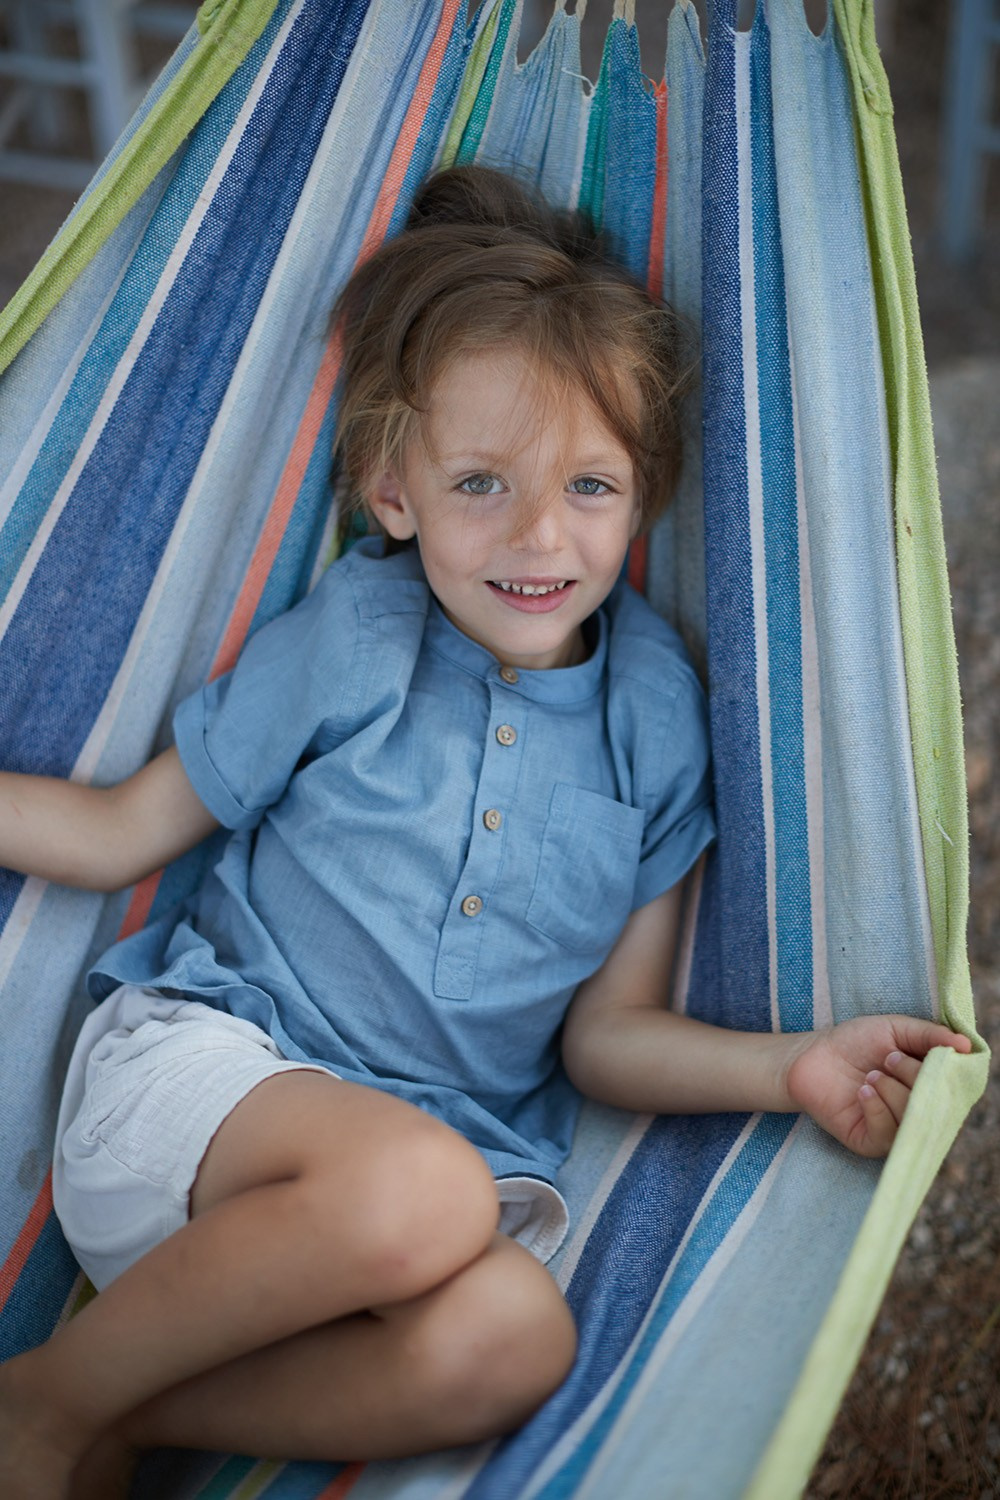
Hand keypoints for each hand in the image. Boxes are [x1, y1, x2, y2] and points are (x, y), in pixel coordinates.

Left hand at [783, 1016, 971, 1157]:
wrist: (812, 1055)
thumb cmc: (855, 1042)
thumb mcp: (895, 1029)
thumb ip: (930, 1035)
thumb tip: (966, 1045)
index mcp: (928, 1086)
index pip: (953, 1090)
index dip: (943, 1072)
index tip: (926, 1053)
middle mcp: (916, 1112)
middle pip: (935, 1106)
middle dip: (913, 1077)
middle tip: (889, 1059)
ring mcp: (894, 1130)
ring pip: (913, 1121)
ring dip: (893, 1092)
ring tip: (872, 1075)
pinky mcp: (870, 1143)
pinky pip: (887, 1136)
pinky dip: (877, 1109)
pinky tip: (863, 1091)